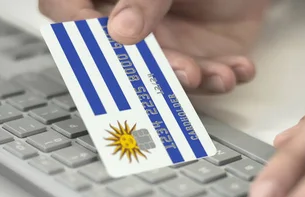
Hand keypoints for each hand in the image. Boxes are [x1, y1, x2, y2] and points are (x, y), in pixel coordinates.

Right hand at [39, 0, 270, 93]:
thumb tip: (120, 31)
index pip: (64, 4)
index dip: (73, 22)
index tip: (102, 38)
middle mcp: (133, 18)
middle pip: (121, 55)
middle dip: (155, 69)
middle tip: (184, 70)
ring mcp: (166, 40)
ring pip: (164, 75)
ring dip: (194, 81)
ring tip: (219, 74)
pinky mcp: (198, 56)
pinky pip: (204, 78)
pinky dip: (224, 77)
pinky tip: (239, 68)